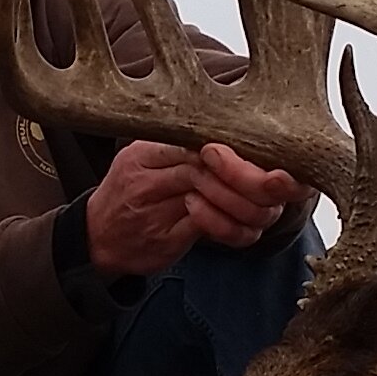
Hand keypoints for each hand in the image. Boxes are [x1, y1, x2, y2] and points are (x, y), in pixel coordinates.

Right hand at [87, 142, 306, 278]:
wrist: (95, 236)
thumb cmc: (137, 194)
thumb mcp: (157, 159)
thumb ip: (196, 152)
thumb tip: (258, 150)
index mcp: (153, 146)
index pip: (206, 139)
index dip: (246, 153)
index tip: (277, 164)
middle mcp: (151, 170)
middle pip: (213, 167)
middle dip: (255, 181)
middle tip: (281, 190)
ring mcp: (154, 204)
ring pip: (214, 197)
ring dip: (248, 208)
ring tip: (261, 214)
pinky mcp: (162, 236)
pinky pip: (207, 229)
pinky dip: (232, 230)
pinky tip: (239, 231)